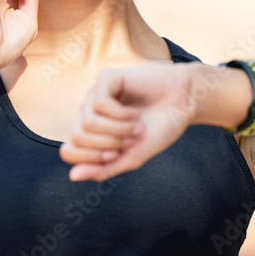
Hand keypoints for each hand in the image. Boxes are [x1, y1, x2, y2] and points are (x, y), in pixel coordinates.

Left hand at [58, 63, 196, 181]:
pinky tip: (135, 113)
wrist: (186, 103)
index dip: (91, 159)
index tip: (117, 154)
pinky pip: (99, 103)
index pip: (68, 151)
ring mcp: (95, 95)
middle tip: (131, 139)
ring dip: (118, 130)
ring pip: (88, 122)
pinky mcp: (105, 79)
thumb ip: (104, 168)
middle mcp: (89, 112)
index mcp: (92, 133)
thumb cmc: (160, 128)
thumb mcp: (133, 156)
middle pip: (77, 137)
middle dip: (107, 144)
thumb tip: (72, 176)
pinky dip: (121, 115)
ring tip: (137, 126)